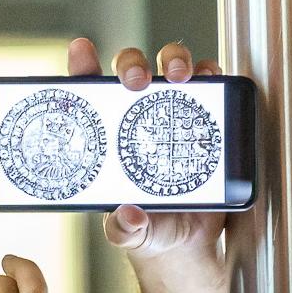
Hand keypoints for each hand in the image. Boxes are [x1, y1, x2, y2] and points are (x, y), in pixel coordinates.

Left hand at [67, 37, 226, 264]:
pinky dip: (211, 74)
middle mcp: (137, 115)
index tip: (80, 49)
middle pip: (131, 69)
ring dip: (175, 59)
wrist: (186, 242)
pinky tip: (210, 79)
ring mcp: (172, 113)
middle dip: (132, 63)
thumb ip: (124, 227)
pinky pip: (210, 85)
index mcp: (108, 134)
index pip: (88, 91)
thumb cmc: (147, 226)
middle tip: (135, 81)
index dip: (82, 65)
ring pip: (171, 66)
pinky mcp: (205, 118)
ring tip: (179, 75)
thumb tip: (130, 217)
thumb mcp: (130, 231)